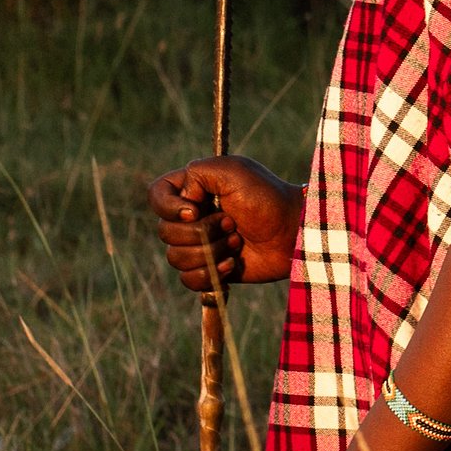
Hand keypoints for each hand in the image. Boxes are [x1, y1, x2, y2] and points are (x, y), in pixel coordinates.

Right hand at [146, 154, 301, 296]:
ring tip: (237, 242)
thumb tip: (184, 206)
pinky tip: (231, 265)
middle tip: (232, 224)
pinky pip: (188, 280)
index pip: (156, 196)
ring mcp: (199, 244)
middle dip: (201, 232)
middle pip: (164, 232)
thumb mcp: (233, 171)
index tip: (194, 211)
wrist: (294, 233)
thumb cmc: (267, 198)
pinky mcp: (210, 269)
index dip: (169, 208)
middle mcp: (191, 217)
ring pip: (175, 258)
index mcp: (193, 189)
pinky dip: (209, 274)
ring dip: (209, 252)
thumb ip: (197, 174)